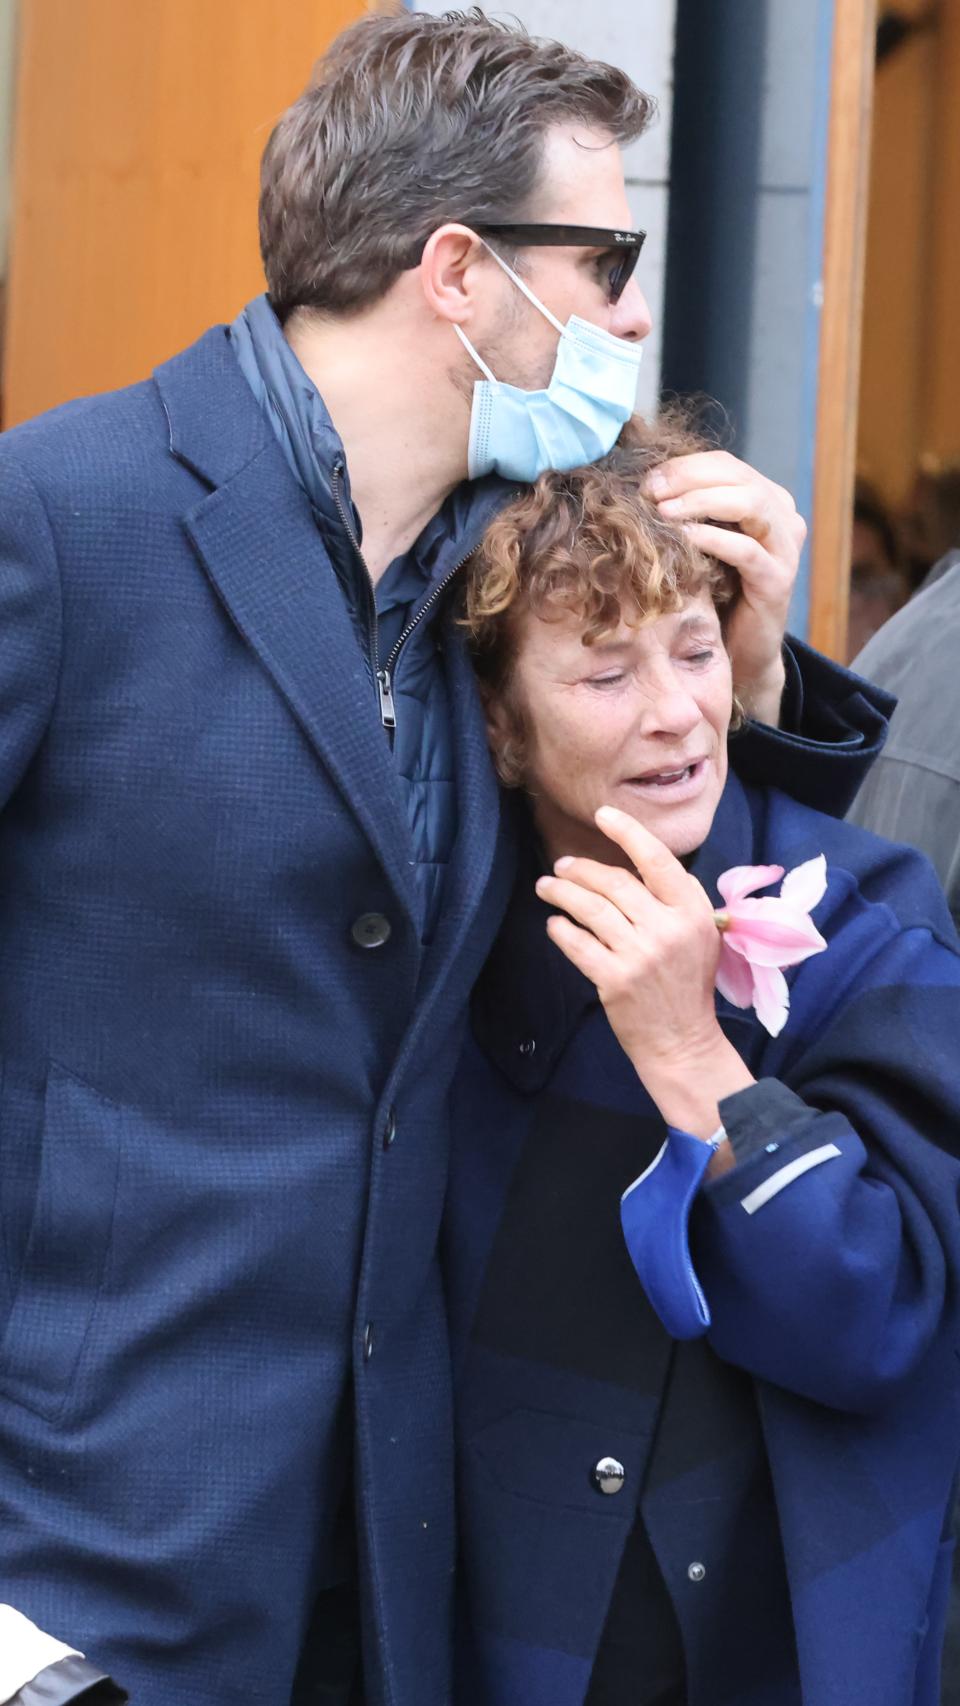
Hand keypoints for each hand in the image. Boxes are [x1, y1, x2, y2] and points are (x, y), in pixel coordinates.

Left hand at [535, 807, 751, 1154]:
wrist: (683, 1041)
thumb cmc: (688, 985)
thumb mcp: (700, 935)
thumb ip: (675, 900)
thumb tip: (634, 864)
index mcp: (694, 911)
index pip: (657, 859)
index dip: (627, 832)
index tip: (603, 816)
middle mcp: (668, 928)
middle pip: (614, 882)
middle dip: (579, 869)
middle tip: (560, 867)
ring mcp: (640, 954)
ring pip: (590, 908)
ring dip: (561, 893)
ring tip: (546, 887)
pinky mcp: (614, 979)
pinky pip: (577, 942)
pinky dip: (561, 929)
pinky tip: (554, 924)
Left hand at [645, 450, 806, 726]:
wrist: (740, 652)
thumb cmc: (714, 593)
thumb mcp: (701, 543)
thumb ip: (688, 512)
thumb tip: (642, 482)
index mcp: (767, 499)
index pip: (725, 464)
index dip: (683, 467)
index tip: (646, 480)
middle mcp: (783, 516)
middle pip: (737, 476)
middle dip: (687, 479)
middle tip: (649, 491)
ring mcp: (785, 547)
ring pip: (748, 503)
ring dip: (699, 502)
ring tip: (663, 512)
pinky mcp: (778, 580)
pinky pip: (744, 549)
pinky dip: (710, 539)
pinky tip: (681, 540)